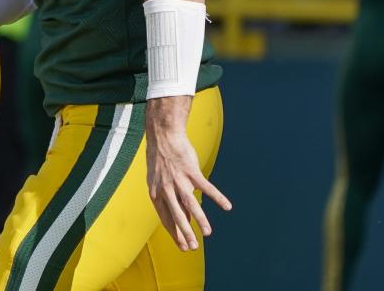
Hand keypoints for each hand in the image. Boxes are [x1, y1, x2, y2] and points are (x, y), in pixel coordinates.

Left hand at [145, 98, 230, 251]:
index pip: (166, 218)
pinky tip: (227, 206)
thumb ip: (170, 200)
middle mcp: (166, 189)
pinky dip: (218, 197)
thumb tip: (183, 218)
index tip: (183, 246)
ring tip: (208, 233)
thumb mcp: (159, 182)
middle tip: (193, 248)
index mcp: (156, 193)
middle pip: (176, 215)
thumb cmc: (162, 160)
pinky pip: (206, 187)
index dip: (174, 233)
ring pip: (190, 204)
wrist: (163, 136)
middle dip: (185, 233)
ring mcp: (179, 180)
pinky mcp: (191, 171)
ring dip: (200, 220)